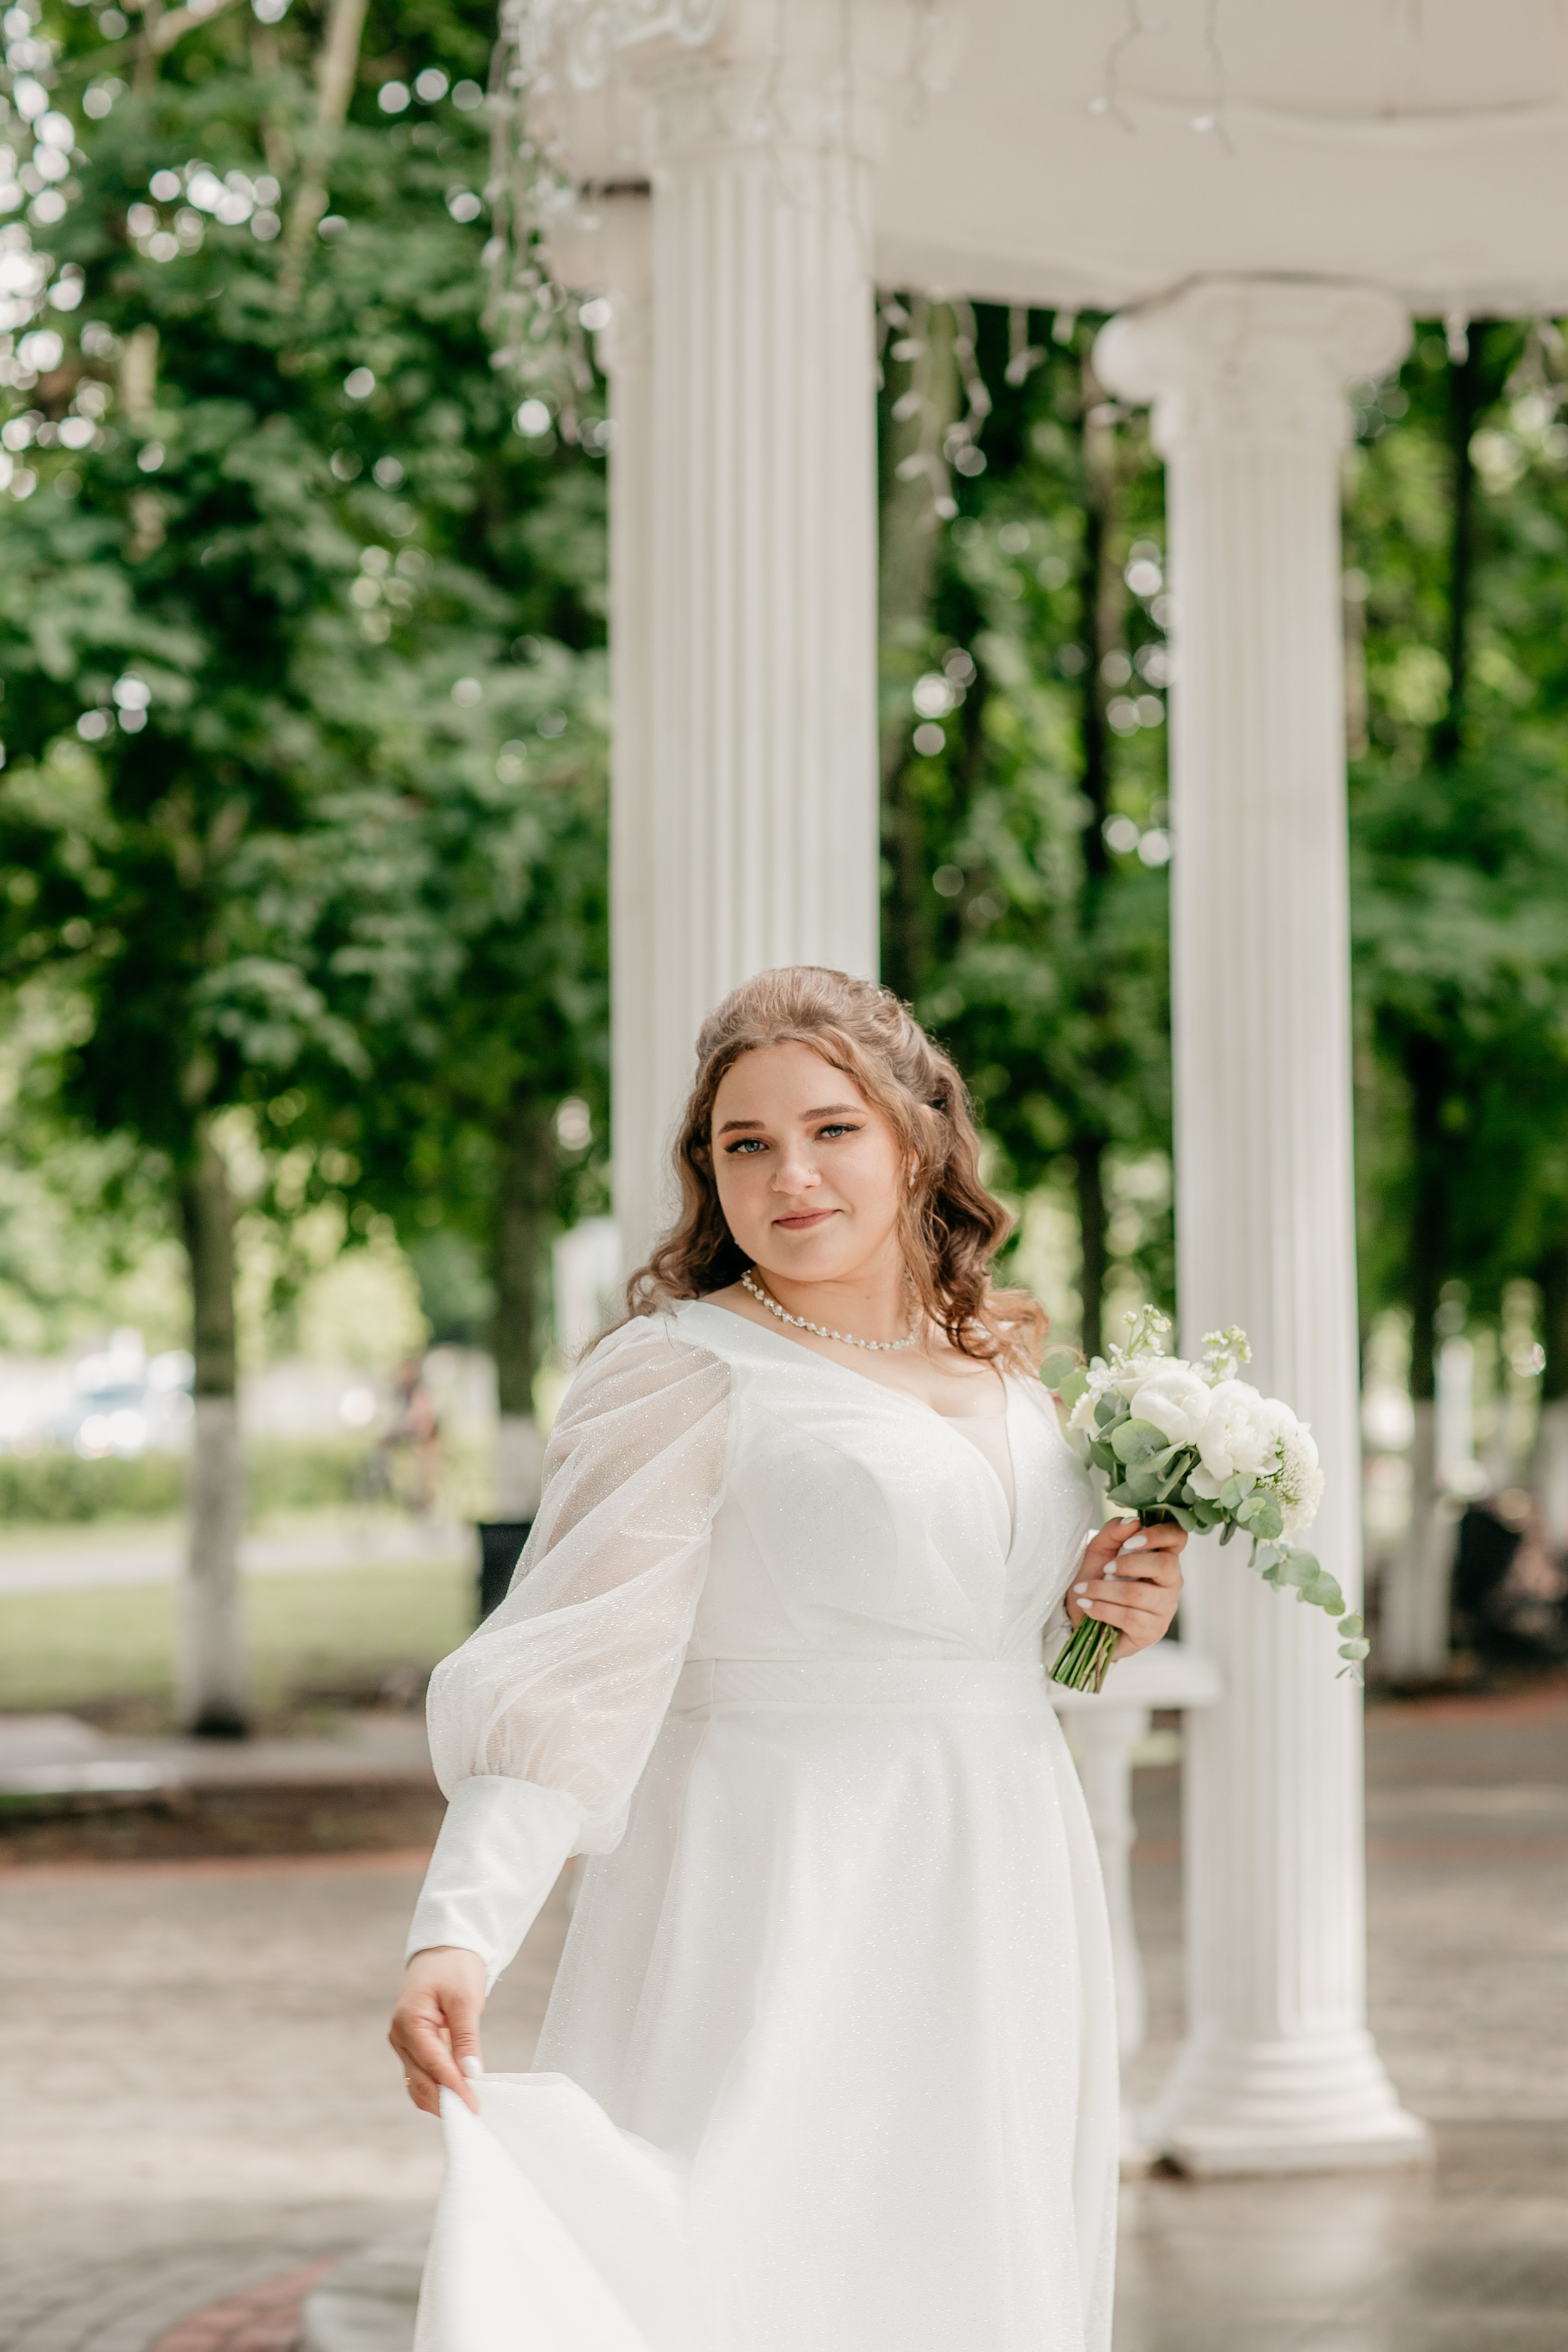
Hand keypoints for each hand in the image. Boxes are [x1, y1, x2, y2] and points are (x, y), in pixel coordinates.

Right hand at [389, 1945, 486, 2115]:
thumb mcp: (465, 1998)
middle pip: (421, 2081)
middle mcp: (400, 2037)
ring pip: (418, 2083)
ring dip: (440, 2099)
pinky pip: (422, 2075)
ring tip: (467, 2109)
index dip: (454, 2088)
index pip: (433, 2065)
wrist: (444, 1950)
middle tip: (473, 2114)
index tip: (473, 2106)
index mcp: (409, 2022)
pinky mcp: (412, 2046)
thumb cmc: (455, 1967)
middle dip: (446, 2100)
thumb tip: (470, 2073)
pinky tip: (457, 2094)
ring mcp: (403, 2043)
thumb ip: (466, 2038)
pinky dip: (437, 2087)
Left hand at [1065, 1518, 1185, 1659]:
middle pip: (1165, 1566)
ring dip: (1104, 1591)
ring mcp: (1165, 1608)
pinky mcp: (1153, 1631)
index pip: (1178, 1537)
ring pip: (1140, 1594)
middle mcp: (1170, 1581)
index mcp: (1162, 1555)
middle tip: (1105, 1568)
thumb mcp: (1099, 1550)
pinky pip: (1130, 1617)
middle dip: (1128, 1564)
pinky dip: (1102, 1609)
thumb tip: (1133, 1522)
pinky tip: (1088, 1606)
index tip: (1131, 1541)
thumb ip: (1114, 1531)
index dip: (1160, 1535)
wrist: (1080, 1615)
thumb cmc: (1096, 1578)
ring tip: (1083, 1590)